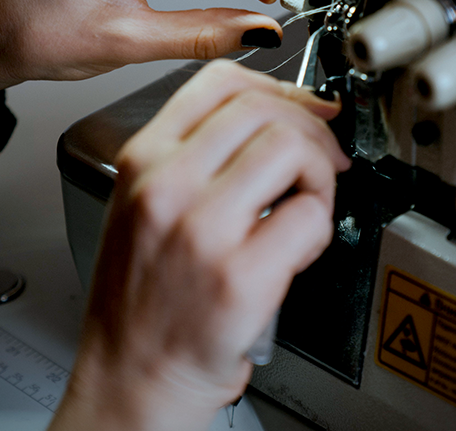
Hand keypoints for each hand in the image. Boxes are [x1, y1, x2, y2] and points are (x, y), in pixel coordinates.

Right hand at [51, 61, 349, 430]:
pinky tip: (303, 243)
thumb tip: (276, 115)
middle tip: (323, 155)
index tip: (304, 103)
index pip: (219, 81)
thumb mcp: (143, 199)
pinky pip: (308, 215)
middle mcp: (167, 186)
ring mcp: (201, 230)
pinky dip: (321, 222)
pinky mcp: (238, 278)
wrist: (132, 373)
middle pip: (263, 108)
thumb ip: (197, 151)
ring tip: (310, 199)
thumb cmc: (142, 292)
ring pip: (290, 149)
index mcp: (144, 159)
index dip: (278, 84)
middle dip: (311, 125)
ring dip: (320, 171)